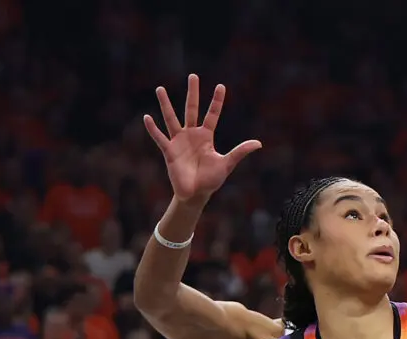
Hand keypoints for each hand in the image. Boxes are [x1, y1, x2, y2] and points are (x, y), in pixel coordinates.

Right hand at [144, 74, 261, 201]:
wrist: (195, 194)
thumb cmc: (211, 179)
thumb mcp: (227, 163)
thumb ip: (240, 152)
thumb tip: (259, 143)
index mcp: (206, 136)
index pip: (212, 114)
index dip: (216, 101)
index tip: (220, 86)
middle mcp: (192, 135)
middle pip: (191, 109)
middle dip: (193, 93)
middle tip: (193, 76)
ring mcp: (179, 141)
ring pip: (171, 119)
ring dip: (166, 104)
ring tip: (160, 88)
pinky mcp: (169, 151)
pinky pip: (160, 138)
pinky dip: (153, 129)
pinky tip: (147, 117)